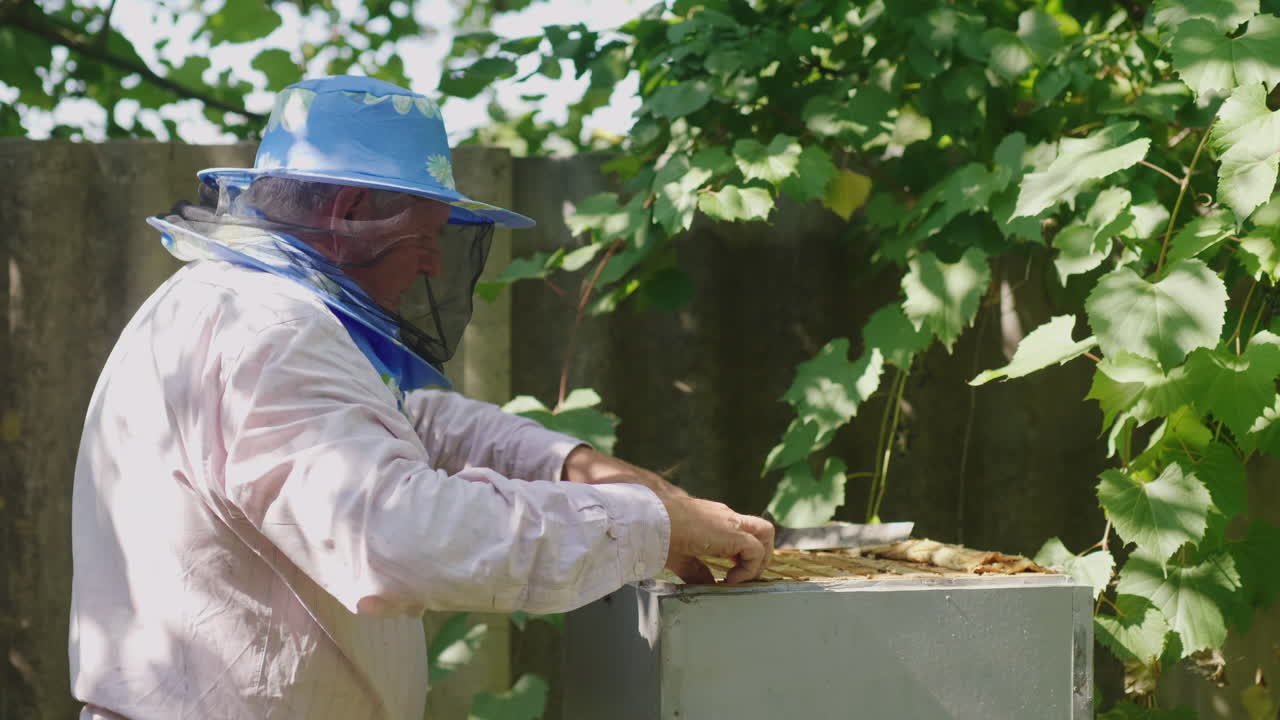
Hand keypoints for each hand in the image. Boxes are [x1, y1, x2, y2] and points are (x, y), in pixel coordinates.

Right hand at [561, 446, 771, 583]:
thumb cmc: (656, 533)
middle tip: (744, 576)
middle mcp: (725, 516)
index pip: (741, 532)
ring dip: (760, 559)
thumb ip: (697, 571)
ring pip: (766, 533)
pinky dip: (750, 568)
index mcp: (713, 520)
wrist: (649, 520)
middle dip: (761, 554)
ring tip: (740, 578)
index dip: (744, 555)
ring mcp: (730, 521)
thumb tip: (708, 587)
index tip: (733, 576)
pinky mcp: (732, 531)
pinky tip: (729, 580)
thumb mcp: (681, 556)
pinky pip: (756, 550)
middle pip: (761, 528)